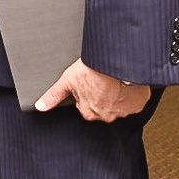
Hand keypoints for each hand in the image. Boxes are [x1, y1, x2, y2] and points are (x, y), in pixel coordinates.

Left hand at [34, 59, 149, 120]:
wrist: (116, 62)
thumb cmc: (93, 69)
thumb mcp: (67, 81)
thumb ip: (54, 95)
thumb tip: (40, 106)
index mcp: (89, 112)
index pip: (86, 105)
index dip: (87, 92)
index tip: (90, 82)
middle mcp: (106, 115)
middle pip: (103, 106)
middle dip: (103, 94)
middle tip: (102, 80)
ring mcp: (124, 110)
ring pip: (120, 103)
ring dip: (118, 93)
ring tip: (114, 78)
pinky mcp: (138, 103)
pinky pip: (135, 100)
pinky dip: (132, 92)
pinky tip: (126, 81)